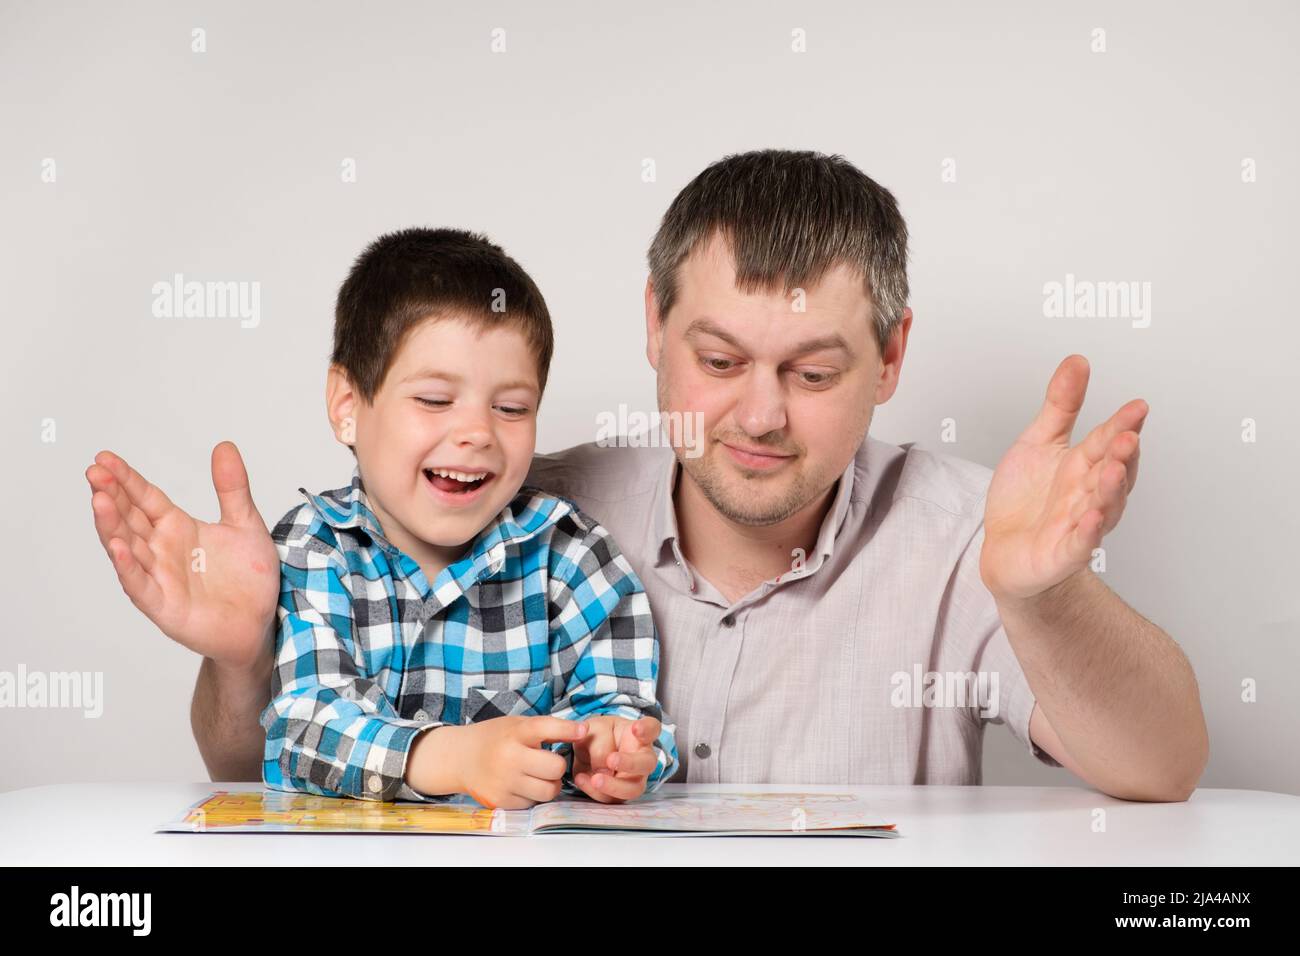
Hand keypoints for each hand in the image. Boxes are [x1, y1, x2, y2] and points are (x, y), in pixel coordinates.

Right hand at [86, 441, 279, 671]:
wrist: (260, 624)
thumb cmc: (249, 579)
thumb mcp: (246, 524)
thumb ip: (232, 488)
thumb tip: (224, 446)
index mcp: (178, 528)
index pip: (145, 498)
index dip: (126, 479)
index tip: (104, 458)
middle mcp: (162, 550)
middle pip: (129, 518)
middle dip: (111, 495)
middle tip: (95, 471)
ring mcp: (159, 577)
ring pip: (128, 548)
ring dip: (111, 525)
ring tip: (99, 499)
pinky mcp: (163, 605)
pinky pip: (141, 584)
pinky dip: (129, 567)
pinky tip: (119, 546)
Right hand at [426, 716, 588, 809]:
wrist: (460, 758)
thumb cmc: (495, 738)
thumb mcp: (516, 725)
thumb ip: (545, 729)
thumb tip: (582, 731)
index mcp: (514, 733)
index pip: (545, 728)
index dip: (568, 729)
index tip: (583, 730)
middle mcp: (509, 757)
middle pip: (555, 768)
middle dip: (558, 766)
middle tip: (549, 762)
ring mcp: (504, 782)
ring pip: (549, 791)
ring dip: (550, 785)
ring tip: (539, 776)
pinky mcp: (501, 802)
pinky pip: (533, 804)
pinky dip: (533, 796)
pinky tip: (523, 785)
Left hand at [571, 715, 660, 802]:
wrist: (587, 752)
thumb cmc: (598, 736)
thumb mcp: (593, 731)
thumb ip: (600, 745)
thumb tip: (605, 770)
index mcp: (638, 735)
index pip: (651, 728)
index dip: (647, 729)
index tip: (636, 728)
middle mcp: (642, 757)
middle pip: (647, 763)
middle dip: (630, 763)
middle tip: (611, 760)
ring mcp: (634, 778)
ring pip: (634, 788)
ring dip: (614, 786)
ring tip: (595, 779)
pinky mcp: (620, 794)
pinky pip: (612, 798)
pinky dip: (595, 791)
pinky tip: (581, 779)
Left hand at [980, 355, 1146, 604]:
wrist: (1005, 552)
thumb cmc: (1026, 500)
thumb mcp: (1037, 442)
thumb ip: (1060, 405)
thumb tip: (1077, 362)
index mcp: (1083, 465)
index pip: (1107, 441)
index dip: (1122, 425)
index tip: (1137, 406)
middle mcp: (1088, 494)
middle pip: (1111, 472)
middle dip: (1121, 454)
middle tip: (1128, 435)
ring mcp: (1079, 525)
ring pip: (1102, 506)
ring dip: (1110, 488)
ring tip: (1114, 468)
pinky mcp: (1064, 553)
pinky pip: (1080, 543)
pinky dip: (1087, 532)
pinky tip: (1091, 517)